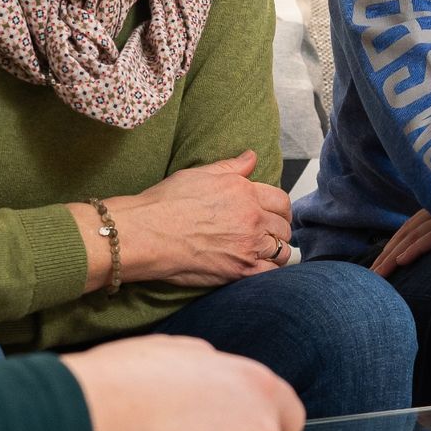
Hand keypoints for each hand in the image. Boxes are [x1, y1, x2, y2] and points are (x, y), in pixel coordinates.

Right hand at [104, 151, 294, 287]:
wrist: (147, 234)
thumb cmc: (166, 203)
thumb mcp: (199, 174)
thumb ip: (231, 167)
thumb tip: (251, 157)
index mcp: (244, 191)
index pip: (281, 200)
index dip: (280, 208)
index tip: (274, 214)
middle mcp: (252, 217)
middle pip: (284, 226)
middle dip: (278, 230)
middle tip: (268, 234)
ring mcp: (248, 245)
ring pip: (282, 250)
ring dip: (275, 251)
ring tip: (264, 252)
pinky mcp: (240, 270)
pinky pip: (271, 272)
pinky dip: (269, 270)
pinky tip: (258, 268)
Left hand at [369, 209, 430, 276]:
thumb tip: (417, 254)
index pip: (404, 234)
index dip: (388, 251)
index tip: (374, 268)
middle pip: (403, 237)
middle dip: (385, 257)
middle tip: (370, 276)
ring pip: (411, 239)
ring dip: (392, 257)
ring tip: (378, 274)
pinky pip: (430, 239)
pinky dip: (414, 249)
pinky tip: (401, 261)